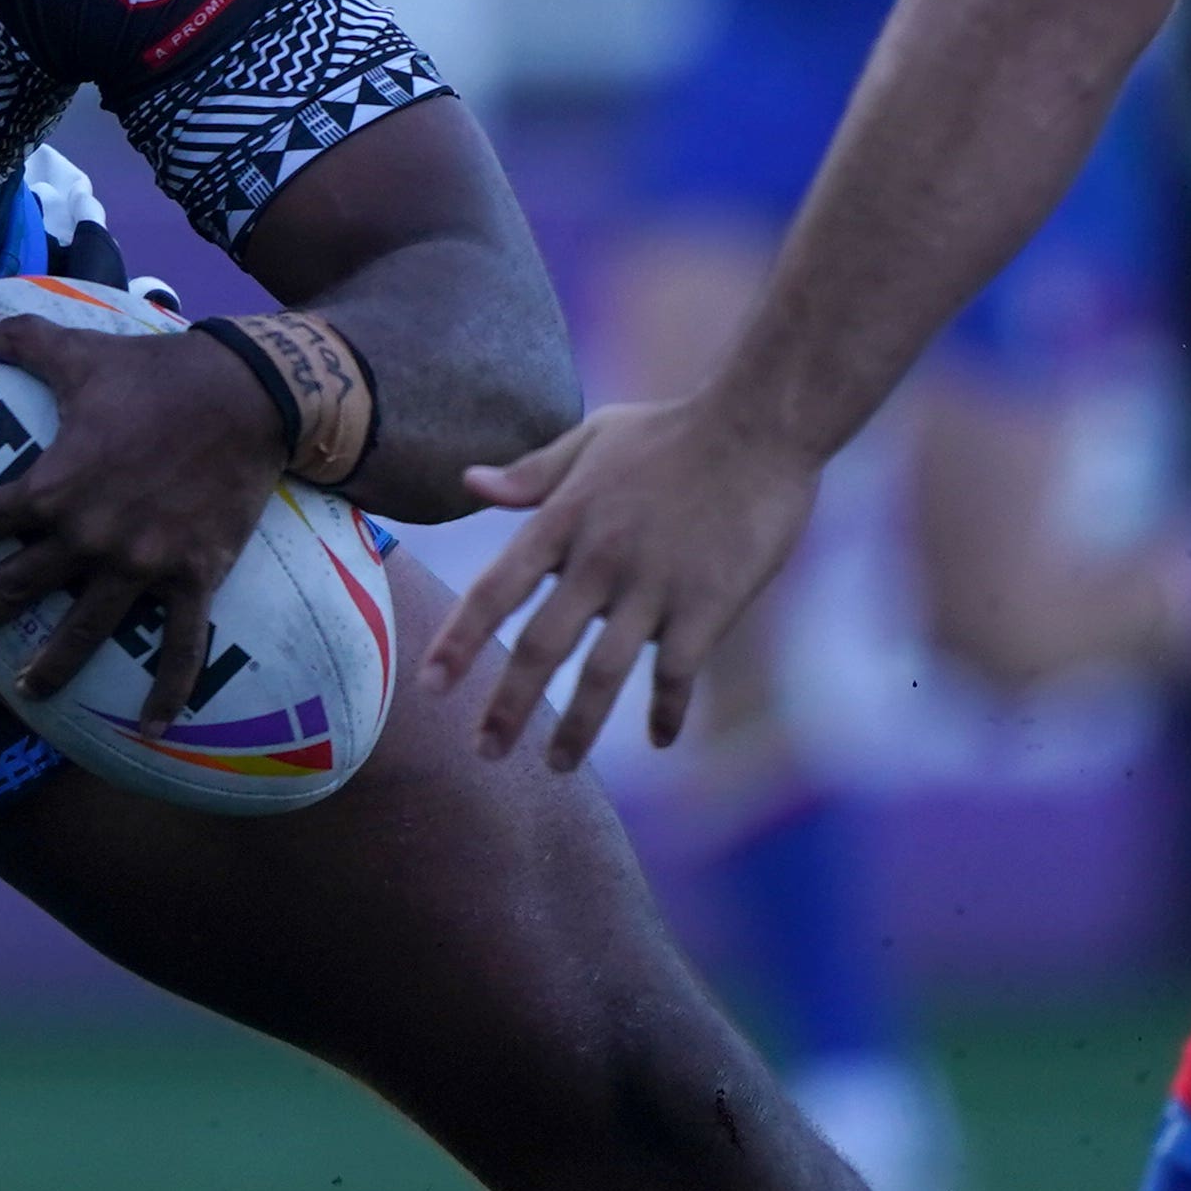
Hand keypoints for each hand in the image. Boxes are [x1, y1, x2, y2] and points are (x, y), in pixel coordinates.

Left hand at [0, 313, 281, 707]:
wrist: (247, 395)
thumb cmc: (158, 374)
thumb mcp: (84, 356)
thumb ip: (27, 344)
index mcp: (55, 486)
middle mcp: (90, 536)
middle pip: (23, 585)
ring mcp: (141, 564)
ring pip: (87, 628)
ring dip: (55, 664)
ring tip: (29, 690)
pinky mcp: (193, 576)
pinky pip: (181, 646)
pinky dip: (168, 690)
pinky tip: (151, 725)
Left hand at [425, 396, 820, 764]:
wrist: (759, 426)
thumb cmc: (673, 430)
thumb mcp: (593, 438)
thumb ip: (531, 473)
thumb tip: (469, 484)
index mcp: (564, 520)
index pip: (495, 592)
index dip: (459, 643)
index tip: (431, 687)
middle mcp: (599, 560)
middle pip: (540, 648)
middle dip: (508, 708)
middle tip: (486, 752)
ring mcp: (654, 586)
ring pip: (602, 675)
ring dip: (576, 728)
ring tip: (557, 765)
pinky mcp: (708, 604)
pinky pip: (677, 673)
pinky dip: (666, 711)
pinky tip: (660, 737)